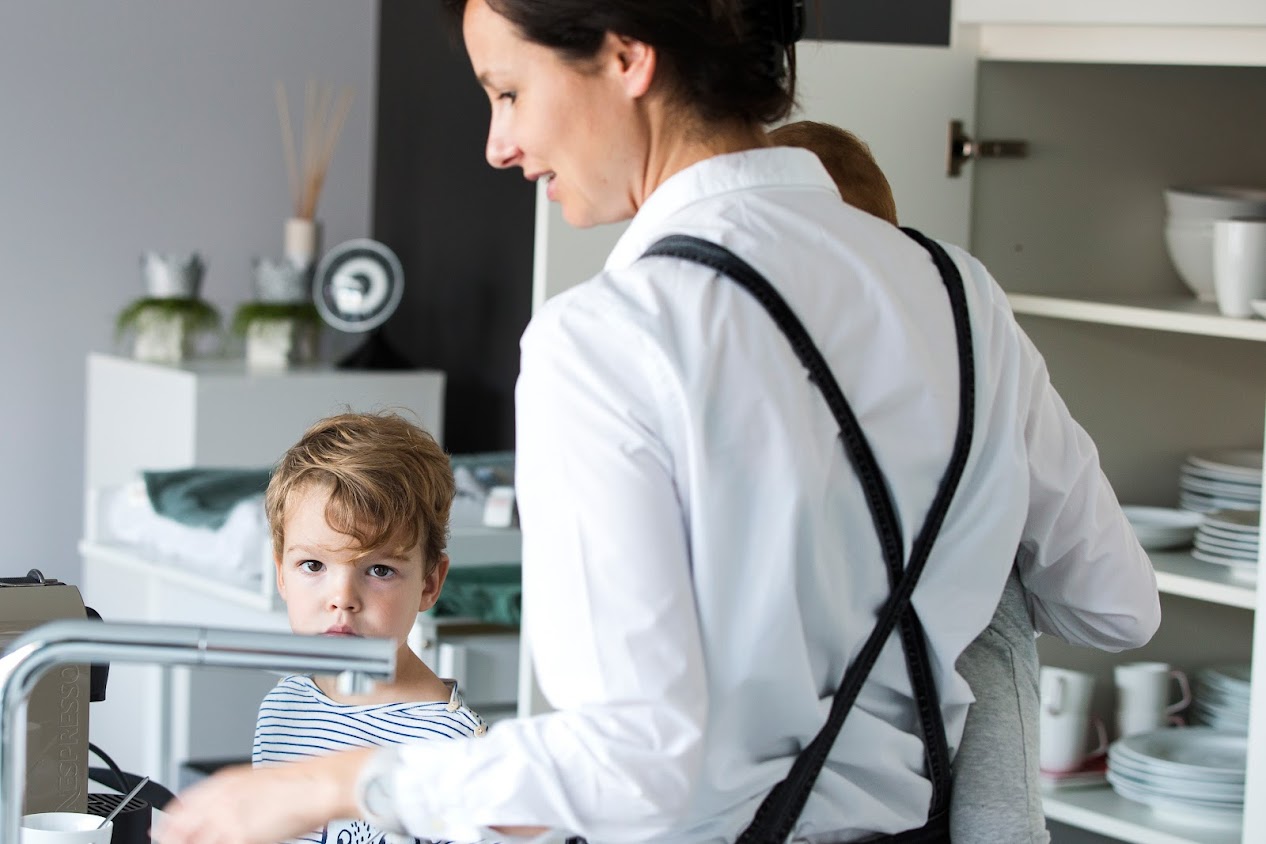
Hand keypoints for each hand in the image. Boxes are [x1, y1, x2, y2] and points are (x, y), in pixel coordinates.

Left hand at [151, 748, 373, 843]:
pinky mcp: (240, 837)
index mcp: (221, 784)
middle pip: (176, 832)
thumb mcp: (255, 785)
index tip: (163, 836)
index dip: (166, 829)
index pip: (177, 811)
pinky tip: (232, 843)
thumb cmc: (297, 784)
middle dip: (172, 841)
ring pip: (192, 842)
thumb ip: (230, 801)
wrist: (319, 785)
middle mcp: (218, 800)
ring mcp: (226, 820)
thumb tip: (215, 818)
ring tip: (214, 841)